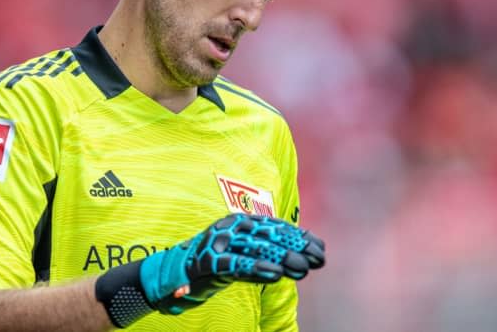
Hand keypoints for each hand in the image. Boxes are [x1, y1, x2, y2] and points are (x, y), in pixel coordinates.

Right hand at [141, 213, 324, 314]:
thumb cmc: (216, 262)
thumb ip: (271, 251)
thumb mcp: (246, 252)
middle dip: (296, 248)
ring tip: (302, 269)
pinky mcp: (210, 263)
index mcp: (241, 221)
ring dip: (282, 258)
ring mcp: (219, 243)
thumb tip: (308, 255)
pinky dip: (257, 268)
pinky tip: (276, 275)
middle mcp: (231, 227)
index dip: (299, 237)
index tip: (320, 248)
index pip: (276, 226)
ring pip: (256, 248)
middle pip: (270, 235)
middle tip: (318, 260)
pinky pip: (237, 265)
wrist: (176, 274)